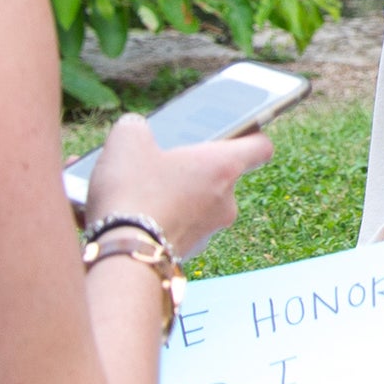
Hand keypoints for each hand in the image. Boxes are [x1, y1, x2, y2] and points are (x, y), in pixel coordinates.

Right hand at [79, 114, 271, 256]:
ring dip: (181, 196)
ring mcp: (209, 231)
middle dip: (197, 168)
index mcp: (223, 167)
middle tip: (167, 160)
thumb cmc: (134, 192)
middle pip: (223, 177)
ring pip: (201, 204)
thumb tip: (136, 130)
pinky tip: (137, 214)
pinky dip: (167, 219)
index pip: (260, 147)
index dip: (251, 136)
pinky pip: (183, 227)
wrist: (123, 256)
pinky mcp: (189, 252)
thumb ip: (137, 127)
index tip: (238, 132)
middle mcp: (226, 201)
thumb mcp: (127, 141)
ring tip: (143, 188)